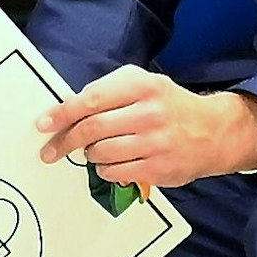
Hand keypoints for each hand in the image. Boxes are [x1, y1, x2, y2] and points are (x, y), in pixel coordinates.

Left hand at [36, 64, 256, 187]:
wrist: (213, 132)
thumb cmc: (169, 106)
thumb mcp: (144, 83)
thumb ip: (109, 90)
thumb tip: (70, 108)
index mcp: (142, 86)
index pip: (91, 99)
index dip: (62, 113)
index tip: (43, 123)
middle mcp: (149, 113)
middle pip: (92, 129)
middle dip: (65, 140)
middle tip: (51, 149)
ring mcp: (155, 144)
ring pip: (100, 153)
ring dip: (89, 154)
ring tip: (95, 149)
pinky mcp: (158, 169)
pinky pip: (115, 173)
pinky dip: (105, 169)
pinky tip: (113, 161)